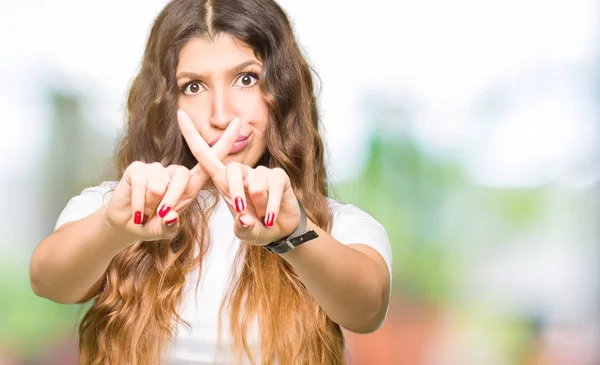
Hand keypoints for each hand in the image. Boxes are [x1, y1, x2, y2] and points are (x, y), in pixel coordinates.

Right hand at [104, 116, 240, 242]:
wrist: (127, 226)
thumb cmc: (153, 225)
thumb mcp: (165, 230)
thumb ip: (170, 228)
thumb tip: (171, 217)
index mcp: (190, 185)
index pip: (211, 160)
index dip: (225, 142)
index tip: (238, 122)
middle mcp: (175, 172)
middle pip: (183, 178)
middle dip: (171, 202)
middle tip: (160, 216)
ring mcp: (156, 168)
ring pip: (160, 186)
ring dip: (151, 205)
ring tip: (147, 211)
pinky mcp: (137, 168)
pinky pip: (141, 184)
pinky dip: (138, 203)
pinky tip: (136, 210)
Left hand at [177, 110, 300, 245]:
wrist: (281, 231)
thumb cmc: (256, 228)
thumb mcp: (245, 232)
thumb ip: (242, 229)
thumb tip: (244, 219)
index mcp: (224, 182)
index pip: (205, 155)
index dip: (192, 135)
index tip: (180, 113)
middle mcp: (241, 173)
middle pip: (232, 170)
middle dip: (237, 195)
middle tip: (243, 214)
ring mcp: (261, 172)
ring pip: (255, 184)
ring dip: (258, 207)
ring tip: (262, 216)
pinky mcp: (279, 176)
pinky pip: (272, 189)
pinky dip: (271, 208)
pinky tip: (271, 218)